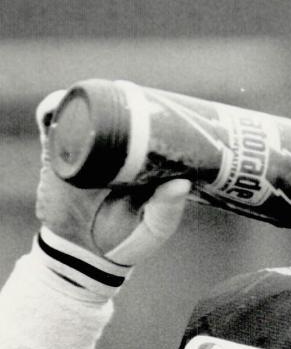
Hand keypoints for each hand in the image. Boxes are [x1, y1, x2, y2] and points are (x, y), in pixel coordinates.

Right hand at [34, 90, 190, 264]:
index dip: (148, 104)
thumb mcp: (154, 228)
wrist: (83, 257)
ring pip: (80, 107)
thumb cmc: (124, 240)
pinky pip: (49, 119)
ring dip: (86, 95)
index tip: (159, 98)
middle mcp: (109, 147)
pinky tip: (64, 104)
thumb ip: (168, 211)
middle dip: (118, 93)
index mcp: (136, 158)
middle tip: (128, 91)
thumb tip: (182, 184)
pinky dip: (53, 106)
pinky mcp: (55, 151)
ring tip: (98, 97)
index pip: (142, 120)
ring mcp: (81, 146)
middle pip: (111, 106)